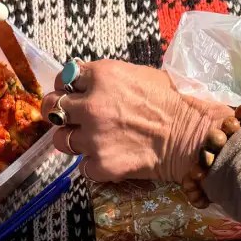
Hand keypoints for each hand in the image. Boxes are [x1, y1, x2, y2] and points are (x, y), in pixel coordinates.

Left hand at [41, 60, 231, 183]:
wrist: (189, 136)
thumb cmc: (170, 102)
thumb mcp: (138, 74)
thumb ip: (106, 78)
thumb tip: (85, 83)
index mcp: (102, 76)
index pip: (64, 78)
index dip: (66, 87)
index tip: (71, 94)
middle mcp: (92, 105)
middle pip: (52, 108)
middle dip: (56, 112)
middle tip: (66, 118)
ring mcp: (93, 137)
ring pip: (61, 140)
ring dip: (72, 140)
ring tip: (91, 140)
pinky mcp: (100, 164)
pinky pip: (82, 166)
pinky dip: (93, 164)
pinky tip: (110, 158)